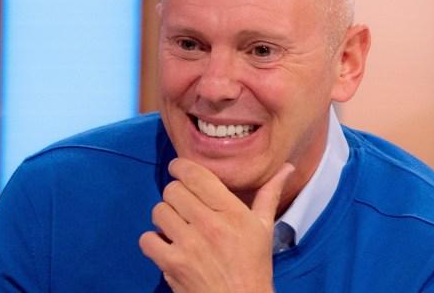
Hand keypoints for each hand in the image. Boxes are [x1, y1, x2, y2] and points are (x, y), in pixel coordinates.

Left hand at [139, 158, 294, 292]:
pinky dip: (153, 241)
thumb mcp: (265, 228)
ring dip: (165, 216)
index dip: (181, 166)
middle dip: (175, 193)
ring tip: (177, 224)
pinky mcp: (173, 265)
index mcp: (232, 212)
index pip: (195, 175)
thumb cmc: (254, 266)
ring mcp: (188, 246)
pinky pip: (147, 239)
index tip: (178, 168)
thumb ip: (269, 194)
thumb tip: (286, 168)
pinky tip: (168, 244)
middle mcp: (209, 225)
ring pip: (158, 211)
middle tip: (183, 203)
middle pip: (172, 190)